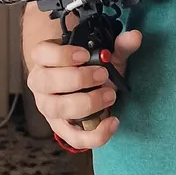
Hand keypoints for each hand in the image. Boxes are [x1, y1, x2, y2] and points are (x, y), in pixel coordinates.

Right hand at [25, 25, 142, 149]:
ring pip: (57, 109)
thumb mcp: (105, 55)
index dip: (60, 54)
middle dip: (78, 78)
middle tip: (103, 75)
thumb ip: (119, 45)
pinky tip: (113, 121)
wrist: (85, 88)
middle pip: (47, 82)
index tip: (85, 54)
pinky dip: (95, 134)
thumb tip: (135, 37)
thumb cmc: (90, 67)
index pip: (41, 54)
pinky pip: (74, 137)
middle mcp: (41, 83)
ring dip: (86, 103)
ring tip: (110, 95)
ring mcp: (48, 107)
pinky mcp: (61, 128)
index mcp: (46, 60)